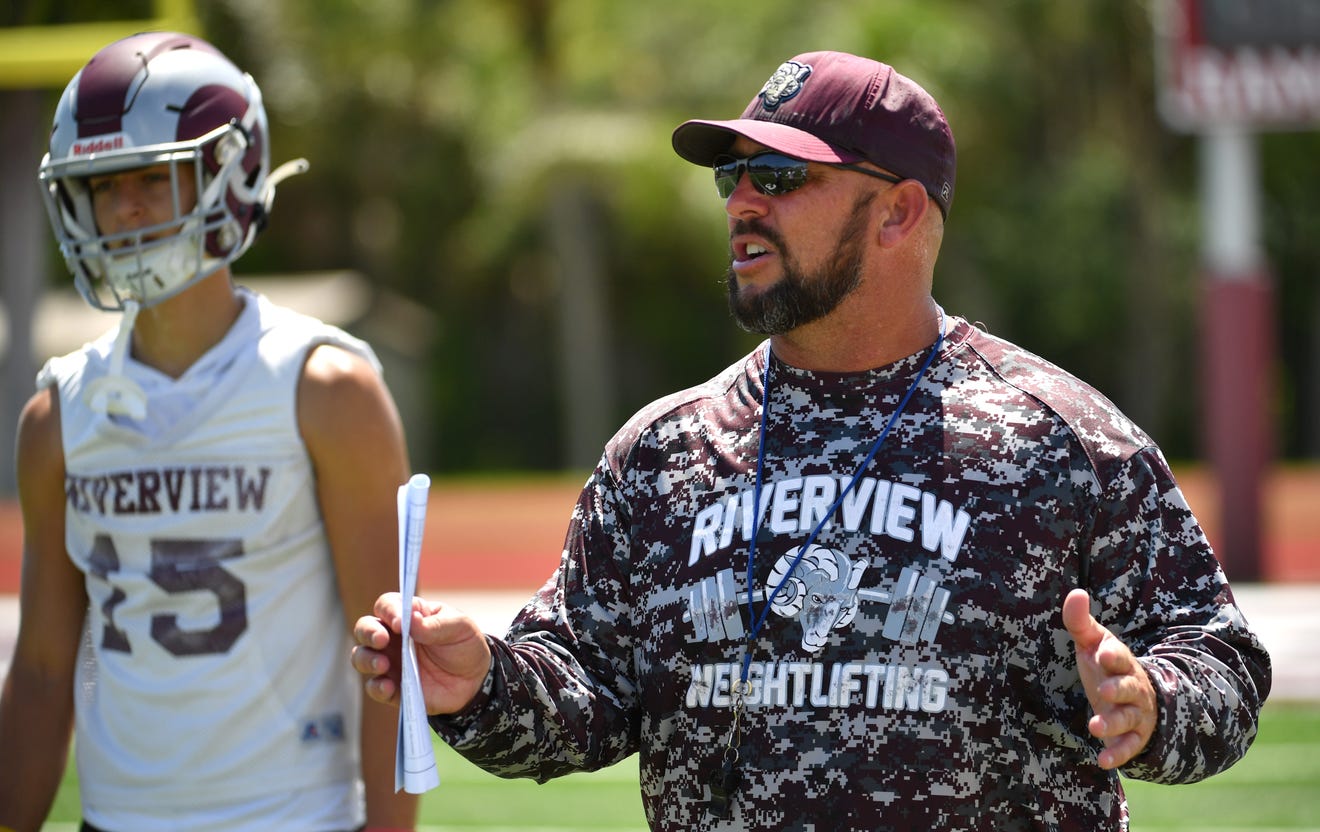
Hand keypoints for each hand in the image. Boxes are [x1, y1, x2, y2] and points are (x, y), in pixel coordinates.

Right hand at [351, 592, 492, 714]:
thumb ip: (435, 625)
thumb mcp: (459, 627)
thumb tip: (411, 619)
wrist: (475, 680)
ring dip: (366, 659)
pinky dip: (377, 687)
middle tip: (381, 640)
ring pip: (361, 657)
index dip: (390, 612)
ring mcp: (390, 662)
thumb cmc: (464, 644)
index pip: (387, 606)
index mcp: (408, 616)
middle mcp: (392, 638)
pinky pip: (374, 687)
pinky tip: (389, 687)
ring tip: (383, 665)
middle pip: (364, 628)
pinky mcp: (392, 688)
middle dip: (368, 633)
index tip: (400, 624)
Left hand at [1062, 588, 1157, 769]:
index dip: (1112, 655)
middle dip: (1117, 689)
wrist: (1134, 696)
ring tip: (1094, 727)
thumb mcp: (1093, 643)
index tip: (1103, 652)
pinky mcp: (1133, 735)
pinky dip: (1118, 753)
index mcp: (1121, 661)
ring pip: (1128, 718)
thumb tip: (1076, 592)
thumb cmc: (1106, 666)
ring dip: (1113, 723)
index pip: (1119, 656)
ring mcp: (1135, 712)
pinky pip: (1130, 746)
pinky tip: (1103, 761)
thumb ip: (1080, 621)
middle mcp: (1132, 687)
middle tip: (1103, 691)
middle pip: (1128, 687)